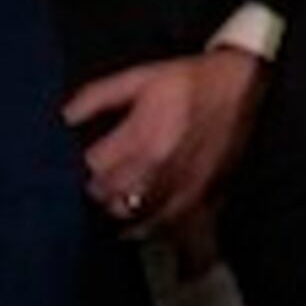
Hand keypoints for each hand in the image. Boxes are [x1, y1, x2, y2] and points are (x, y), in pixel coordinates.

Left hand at [64, 48, 265, 235]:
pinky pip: (169, 226)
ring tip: (116, 197)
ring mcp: (183, 187)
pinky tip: (139, 224)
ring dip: (118, 209)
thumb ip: (97, 96)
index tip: (83, 159)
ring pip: (135, 217)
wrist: (244, 85)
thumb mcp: (140, 77)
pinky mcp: (202, 197)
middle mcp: (162, 168)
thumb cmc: (191, 80)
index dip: (82, 166)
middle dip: (97, 189)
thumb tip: (62, 118)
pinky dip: (150, 228)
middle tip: (98, 178)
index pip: (94, 169)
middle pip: (110, 197)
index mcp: (144, 137)